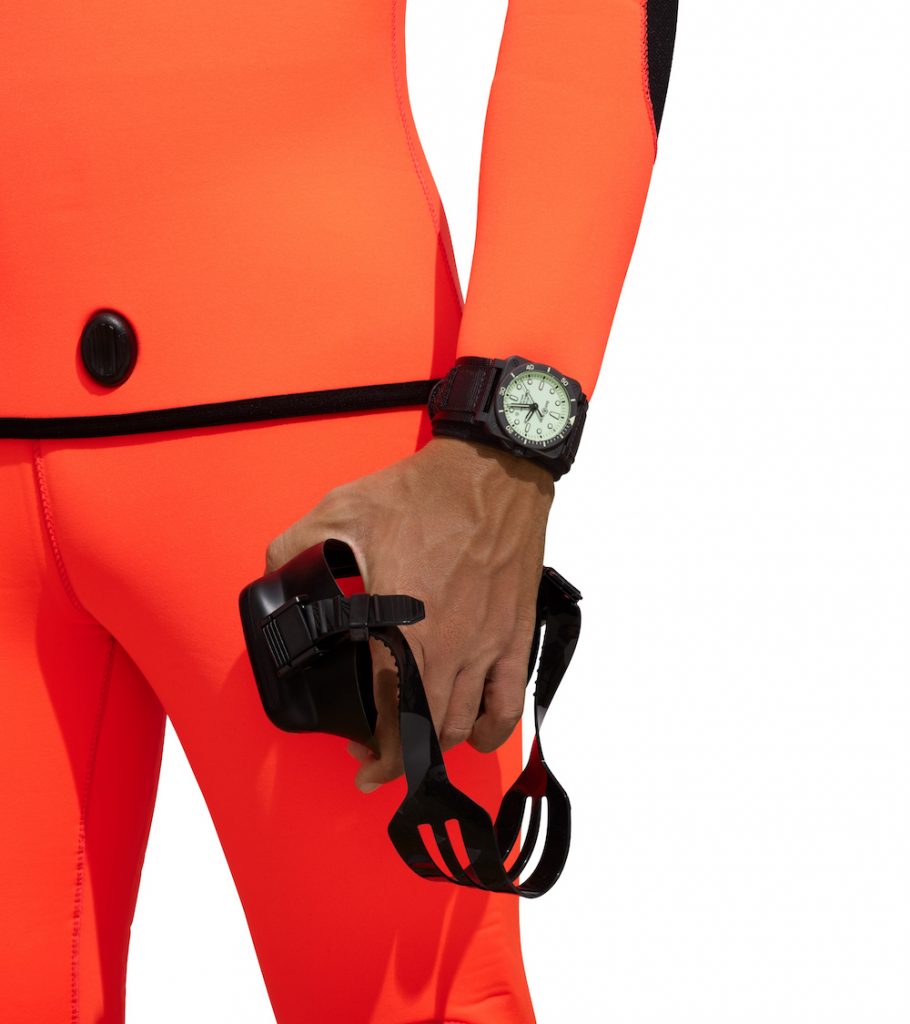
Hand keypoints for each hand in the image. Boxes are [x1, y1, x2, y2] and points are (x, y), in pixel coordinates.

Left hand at [263, 435, 554, 792]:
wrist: (492, 471)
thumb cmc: (424, 493)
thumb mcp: (340, 511)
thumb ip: (294, 548)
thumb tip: (271, 574)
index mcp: (404, 628)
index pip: (390, 718)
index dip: (377, 758)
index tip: (361, 765)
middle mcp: (451, 649)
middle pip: (428, 734)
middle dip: (400, 756)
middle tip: (376, 750)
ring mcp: (488, 646)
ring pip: (465, 725)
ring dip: (438, 744)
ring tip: (417, 738)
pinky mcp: (516, 634)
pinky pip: (510, 702)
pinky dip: (492, 729)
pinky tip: (476, 731)